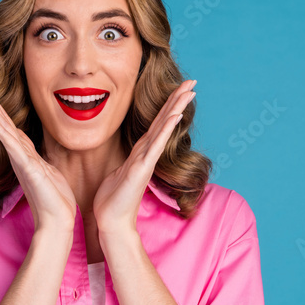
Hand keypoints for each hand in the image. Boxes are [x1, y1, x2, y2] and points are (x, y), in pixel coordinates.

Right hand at [0, 78, 76, 233]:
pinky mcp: (26, 168)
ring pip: (2, 129)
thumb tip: (32, 149)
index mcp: (24, 153)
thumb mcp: (48, 170)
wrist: (57, 220)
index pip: (8, 125)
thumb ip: (37, 158)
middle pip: (0, 121)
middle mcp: (19, 154)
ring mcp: (21, 160)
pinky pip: (11, 145)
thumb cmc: (55, 199)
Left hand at [93, 80, 196, 235]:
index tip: (179, 89)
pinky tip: (175, 116)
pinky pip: (155, 146)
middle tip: (192, 82)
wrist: (112, 222)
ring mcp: (146, 161)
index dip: (167, 106)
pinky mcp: (142, 169)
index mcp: (140, 153)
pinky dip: (166, 130)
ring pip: (163, 129)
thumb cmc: (112, 201)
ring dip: (176, 108)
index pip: (156, 124)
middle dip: (178, 100)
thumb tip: (128, 159)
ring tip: (189, 91)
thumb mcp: (117, 174)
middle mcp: (146, 154)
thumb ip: (126, 163)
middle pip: (164, 121)